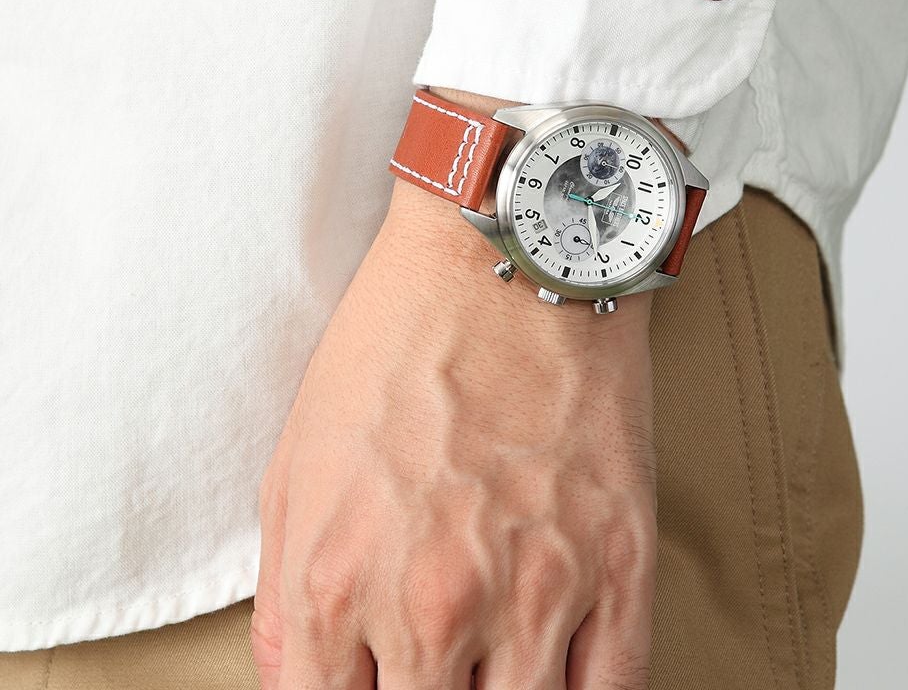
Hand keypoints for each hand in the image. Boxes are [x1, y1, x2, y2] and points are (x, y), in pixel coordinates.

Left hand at [251, 173, 657, 687]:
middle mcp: (435, 607)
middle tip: (433, 664)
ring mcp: (536, 593)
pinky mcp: (620, 565)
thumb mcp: (296, 462)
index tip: (369, 685)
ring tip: (487, 665)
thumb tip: (299, 681)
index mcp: (338, 585)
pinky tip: (554, 678)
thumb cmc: (397, 343)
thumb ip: (286, 599)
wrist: (506, 261)